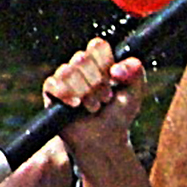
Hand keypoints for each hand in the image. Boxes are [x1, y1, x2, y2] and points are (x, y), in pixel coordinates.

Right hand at [40, 36, 145, 155]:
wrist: (105, 141)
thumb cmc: (119, 116)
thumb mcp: (135, 92)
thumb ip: (135, 71)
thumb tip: (116, 68)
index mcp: (99, 61)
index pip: (96, 46)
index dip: (105, 62)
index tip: (114, 79)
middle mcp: (79, 67)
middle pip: (81, 58)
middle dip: (97, 82)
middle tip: (105, 99)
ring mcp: (63, 79)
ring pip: (67, 71)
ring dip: (85, 92)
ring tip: (93, 107)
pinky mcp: (51, 94)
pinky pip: (52, 84)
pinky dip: (66, 95)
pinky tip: (75, 105)